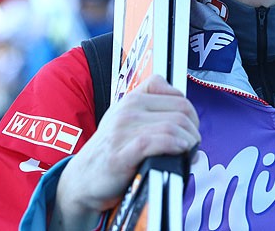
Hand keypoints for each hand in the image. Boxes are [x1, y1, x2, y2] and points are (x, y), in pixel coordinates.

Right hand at [50, 75, 199, 228]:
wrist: (81, 179)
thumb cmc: (110, 152)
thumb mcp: (128, 123)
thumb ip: (156, 117)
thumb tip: (191, 128)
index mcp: (132, 98)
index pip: (176, 94)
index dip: (190, 111)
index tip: (190, 127)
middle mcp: (128, 109)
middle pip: (180, 110)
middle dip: (193, 129)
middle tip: (192, 144)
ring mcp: (123, 129)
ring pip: (173, 126)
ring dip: (189, 141)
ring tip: (187, 152)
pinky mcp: (122, 152)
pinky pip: (159, 141)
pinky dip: (176, 147)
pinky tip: (180, 154)